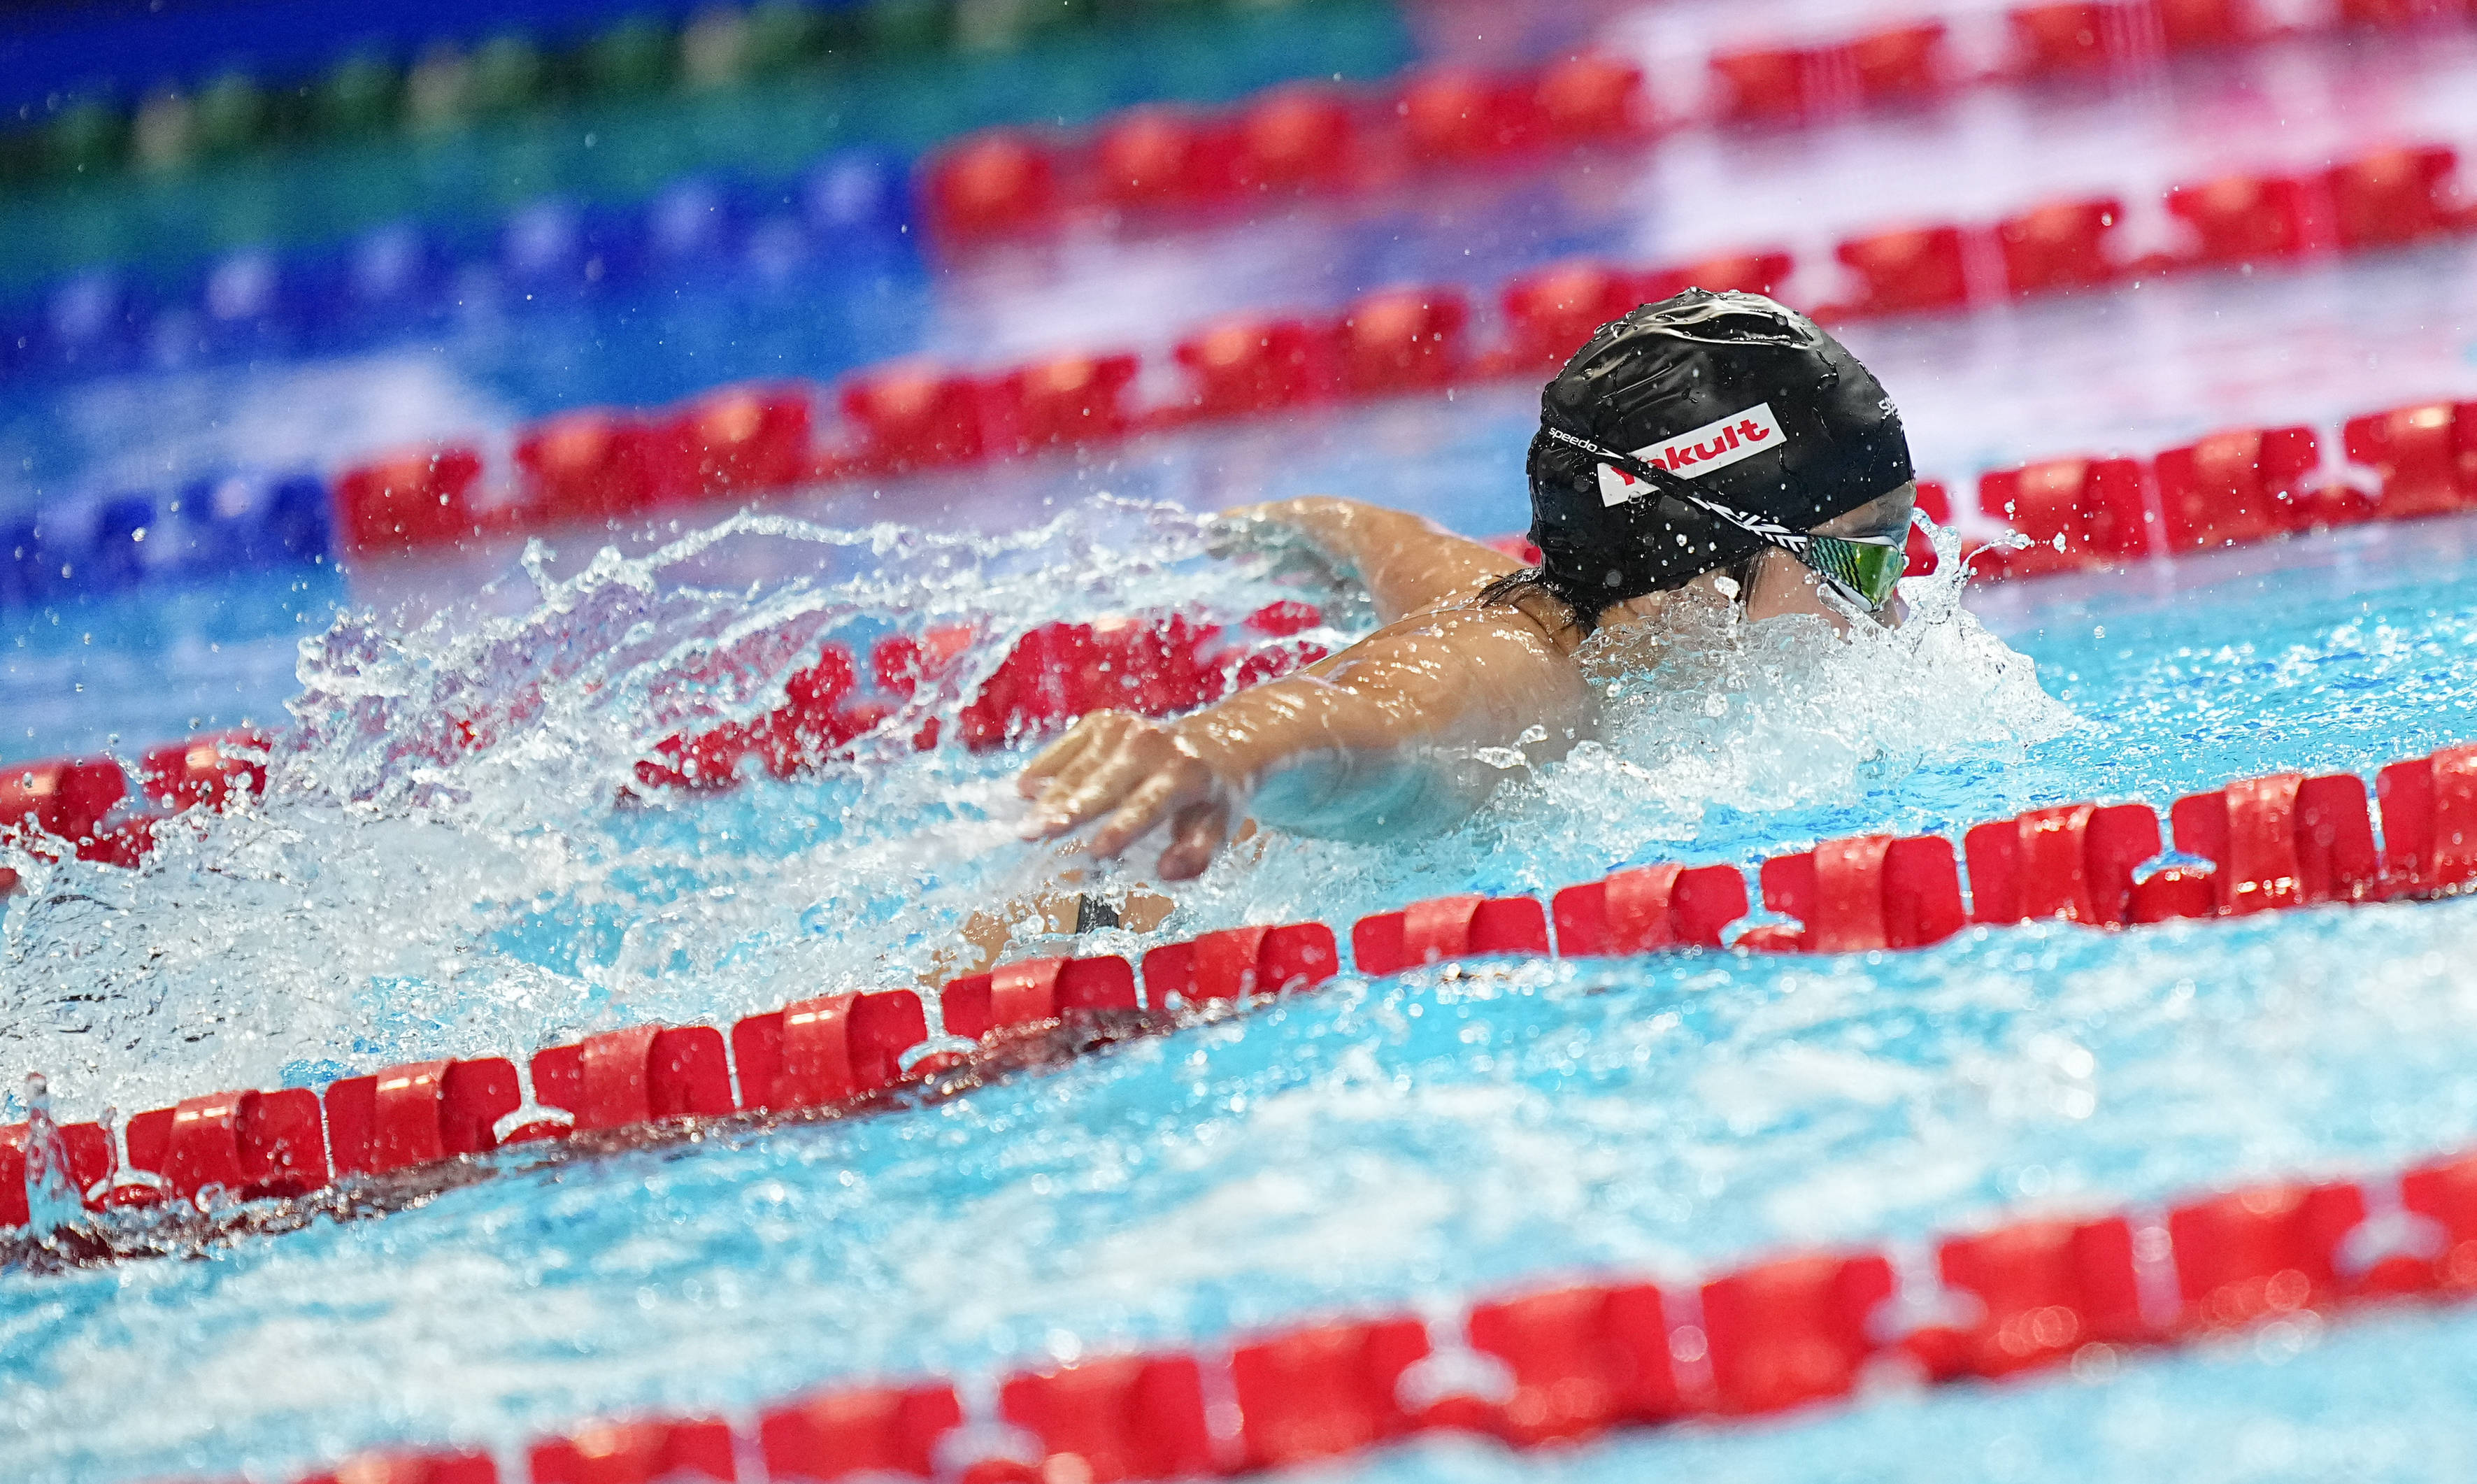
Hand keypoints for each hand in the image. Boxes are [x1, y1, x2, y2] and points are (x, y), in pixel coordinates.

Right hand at [1016, 711, 1237, 879]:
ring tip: (1022, 825)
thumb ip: (1197, 854)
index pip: (1148, 805)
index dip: (1123, 828)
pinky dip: (1045, 768)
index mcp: (1186, 774)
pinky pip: (1066, 748)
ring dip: (1048, 797)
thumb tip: (1166, 871)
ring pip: (1078, 769)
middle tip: (1033, 834)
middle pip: (1103, 784)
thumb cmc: (1211, 799)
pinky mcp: (1103, 722)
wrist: (1216, 743)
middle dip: (1068, 810)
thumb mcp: (1219, 828)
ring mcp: (1125, 728)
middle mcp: (1154, 745)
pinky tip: (1022, 790)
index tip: (1097, 851)